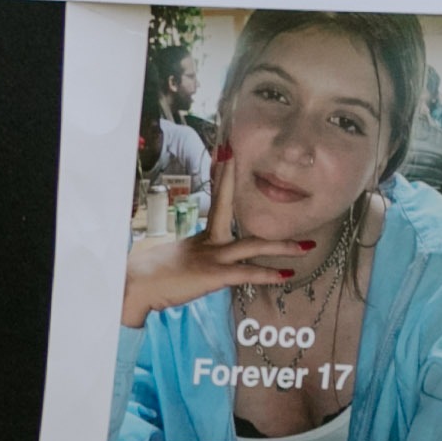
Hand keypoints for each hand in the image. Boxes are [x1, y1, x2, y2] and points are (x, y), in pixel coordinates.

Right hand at [122, 147, 311, 327]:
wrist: (134, 285)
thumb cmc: (148, 275)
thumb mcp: (175, 262)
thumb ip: (193, 259)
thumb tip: (197, 263)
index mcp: (200, 239)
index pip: (215, 203)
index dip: (222, 179)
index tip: (227, 156)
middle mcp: (207, 242)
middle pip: (225, 207)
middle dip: (231, 181)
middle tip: (236, 155)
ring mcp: (210, 257)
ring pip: (251, 247)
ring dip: (282, 247)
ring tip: (307, 246)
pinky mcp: (212, 275)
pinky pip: (246, 274)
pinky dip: (267, 274)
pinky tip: (286, 275)